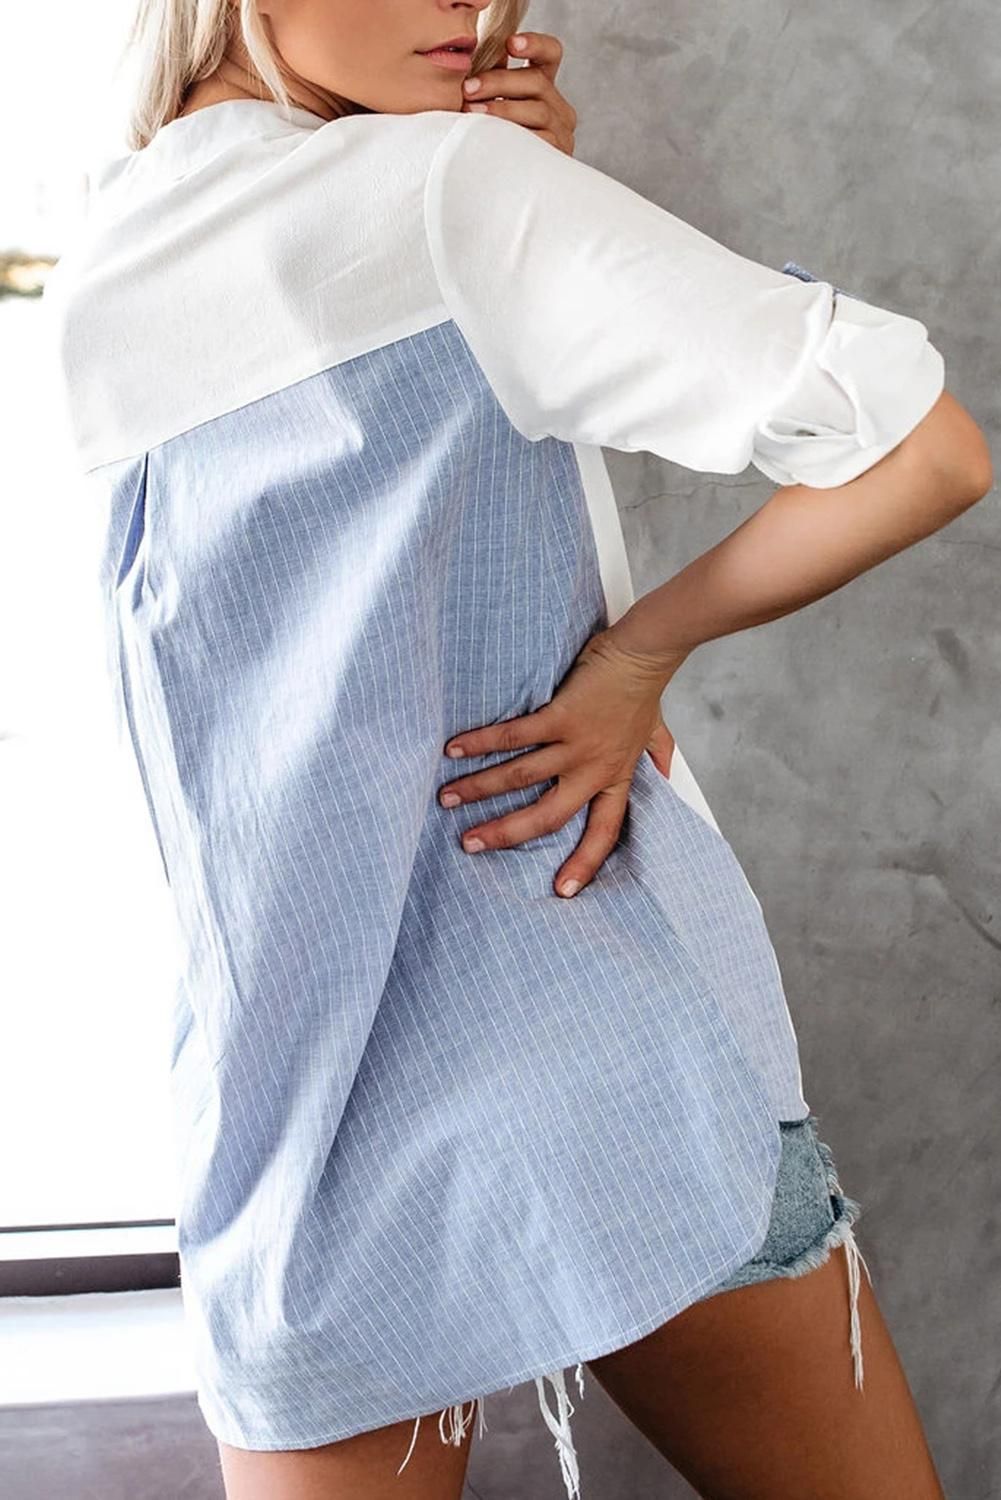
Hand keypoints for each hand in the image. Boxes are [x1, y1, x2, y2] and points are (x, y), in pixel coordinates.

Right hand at [438, 629, 687, 897]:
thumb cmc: (643, 689)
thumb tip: (668, 776)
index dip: (584, 863)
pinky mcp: (560, 716)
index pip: (604, 832)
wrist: (645, 652)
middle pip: (548, 816)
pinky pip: (514, 737)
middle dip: (506, 833)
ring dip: (480, 789)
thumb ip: (659, 756)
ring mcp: (576, 744)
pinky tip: (454, 751)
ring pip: (521, 778)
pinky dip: (482, 744)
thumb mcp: (657, 731)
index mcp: (615, 778)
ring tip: (448, 799)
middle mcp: (594, 769)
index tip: (563, 892)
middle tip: (470, 845)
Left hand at [461, 31, 576, 155]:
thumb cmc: (491, 141)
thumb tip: (471, 57)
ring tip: (474, 113)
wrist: (503, 188)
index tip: (510, 44)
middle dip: (499, 82)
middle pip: (537, 82)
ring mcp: (562, 131)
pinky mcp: (559, 155)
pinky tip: (493, 137)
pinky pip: (540, 141)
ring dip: (503, 110)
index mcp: (543, 86)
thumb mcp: (492, 106)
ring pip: (539, 111)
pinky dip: (515, 136)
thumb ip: (490, 82)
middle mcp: (558, 107)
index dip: (534, 44)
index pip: (550, 53)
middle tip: (468, 89)